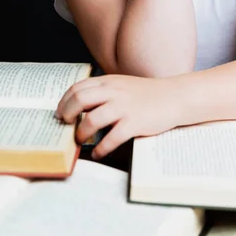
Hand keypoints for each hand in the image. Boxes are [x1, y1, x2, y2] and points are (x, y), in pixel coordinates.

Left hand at [55, 74, 181, 159]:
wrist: (175, 96)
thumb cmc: (147, 94)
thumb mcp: (122, 85)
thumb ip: (103, 92)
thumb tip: (80, 106)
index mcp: (109, 82)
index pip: (77, 88)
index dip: (64, 102)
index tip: (60, 113)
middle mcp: (114, 93)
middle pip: (79, 101)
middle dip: (66, 115)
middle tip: (66, 125)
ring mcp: (124, 108)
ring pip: (92, 120)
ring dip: (81, 134)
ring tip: (81, 140)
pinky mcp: (135, 123)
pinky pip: (111, 138)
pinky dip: (101, 149)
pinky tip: (99, 154)